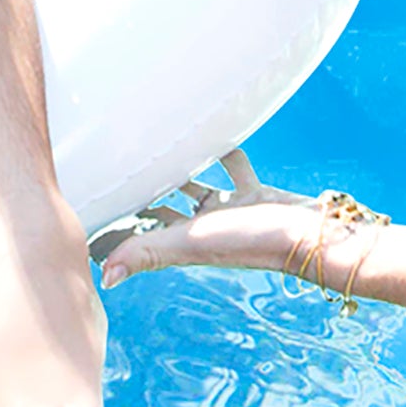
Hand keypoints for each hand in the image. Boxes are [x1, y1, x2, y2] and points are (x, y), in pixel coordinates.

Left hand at [94, 150, 373, 292]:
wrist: (310, 234)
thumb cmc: (251, 242)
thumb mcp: (193, 243)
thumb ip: (148, 253)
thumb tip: (104, 280)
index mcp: (185, 244)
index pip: (142, 235)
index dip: (120, 225)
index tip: (95, 208)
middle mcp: (205, 230)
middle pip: (165, 211)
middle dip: (146, 193)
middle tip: (122, 166)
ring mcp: (231, 212)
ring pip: (198, 187)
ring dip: (182, 169)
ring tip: (163, 144)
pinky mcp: (255, 194)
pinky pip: (235, 168)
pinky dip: (225, 151)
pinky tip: (216, 126)